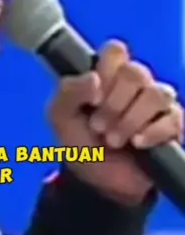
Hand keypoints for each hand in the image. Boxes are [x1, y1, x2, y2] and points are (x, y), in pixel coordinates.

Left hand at [47, 40, 183, 205]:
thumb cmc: (80, 143)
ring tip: (114, 140)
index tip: (93, 98)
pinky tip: (137, 144)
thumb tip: (94, 78)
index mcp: (108, 74)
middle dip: (114, 103)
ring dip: (131, 119)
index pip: (116, 51)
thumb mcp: (60, 116)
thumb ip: (69, 91)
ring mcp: (156, 104)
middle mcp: (135, 85)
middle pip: (136, 72)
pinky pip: (172, 118)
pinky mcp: (173, 126)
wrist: (97, 183)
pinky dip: (152, 132)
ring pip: (157, 93)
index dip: (106, 70)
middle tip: (99, 127)